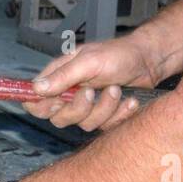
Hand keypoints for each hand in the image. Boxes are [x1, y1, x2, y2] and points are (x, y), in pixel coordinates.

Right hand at [23, 35, 160, 130]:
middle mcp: (69, 94)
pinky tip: (129, 100)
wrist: (148, 62)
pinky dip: (119, 114)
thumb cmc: (118, 55)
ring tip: (116, 90)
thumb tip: (36, 88)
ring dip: (104, 108)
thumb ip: (63, 76)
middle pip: (58, 118)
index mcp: (59, 77)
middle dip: (79, 108)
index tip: (57, 102)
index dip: (40, 107)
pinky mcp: (104, 116)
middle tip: (92, 92)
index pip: (34, 100)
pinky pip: (105, 127)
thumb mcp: (89, 61)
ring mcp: (87, 107)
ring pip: (84, 124)